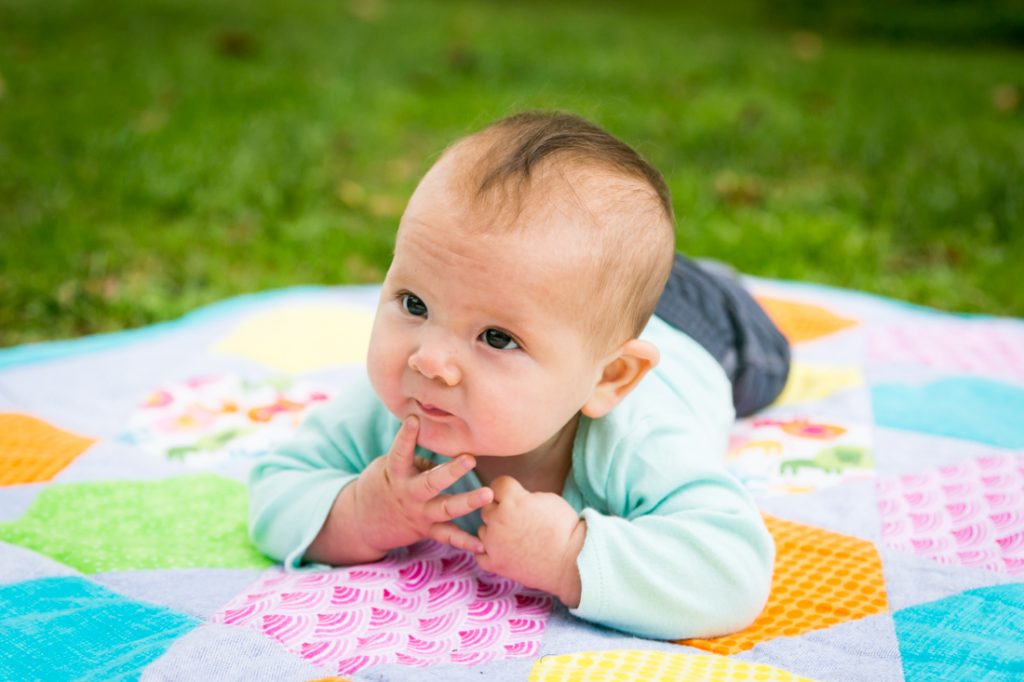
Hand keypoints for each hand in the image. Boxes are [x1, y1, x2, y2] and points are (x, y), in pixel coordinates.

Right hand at [307, 416, 492, 563]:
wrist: (363, 522)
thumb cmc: (382, 484)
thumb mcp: (389, 466)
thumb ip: (416, 458)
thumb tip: (443, 449)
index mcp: (396, 474)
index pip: (399, 453)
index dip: (405, 437)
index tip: (414, 420)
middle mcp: (409, 494)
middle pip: (431, 483)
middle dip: (451, 471)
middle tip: (470, 459)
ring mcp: (419, 514)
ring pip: (446, 509)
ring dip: (468, 502)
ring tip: (487, 495)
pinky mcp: (427, 530)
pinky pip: (448, 537)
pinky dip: (465, 542)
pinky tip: (482, 545)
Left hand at [476, 476, 585, 606]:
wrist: (572, 561)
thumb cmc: (564, 528)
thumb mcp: (547, 499)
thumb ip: (524, 496)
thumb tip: (514, 497)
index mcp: (512, 500)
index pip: (497, 484)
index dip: (508, 489)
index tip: (514, 496)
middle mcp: (498, 520)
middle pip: (487, 507)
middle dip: (499, 510)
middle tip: (516, 519)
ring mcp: (493, 543)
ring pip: (482, 530)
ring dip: (493, 531)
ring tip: (513, 538)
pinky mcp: (495, 563)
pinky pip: (479, 554)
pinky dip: (489, 553)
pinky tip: (503, 551)